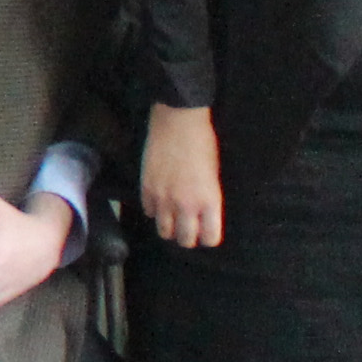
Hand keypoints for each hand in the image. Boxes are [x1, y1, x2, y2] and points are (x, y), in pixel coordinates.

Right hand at [141, 104, 223, 248]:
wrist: (178, 122)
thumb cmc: (203, 143)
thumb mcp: (214, 175)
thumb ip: (208, 199)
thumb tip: (203, 214)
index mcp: (209, 201)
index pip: (210, 238)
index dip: (209, 237)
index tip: (207, 231)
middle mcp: (186, 205)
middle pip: (185, 240)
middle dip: (188, 237)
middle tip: (189, 228)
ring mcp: (164, 198)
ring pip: (164, 231)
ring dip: (169, 227)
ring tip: (172, 218)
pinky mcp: (147, 189)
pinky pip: (149, 212)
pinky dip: (154, 210)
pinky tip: (160, 201)